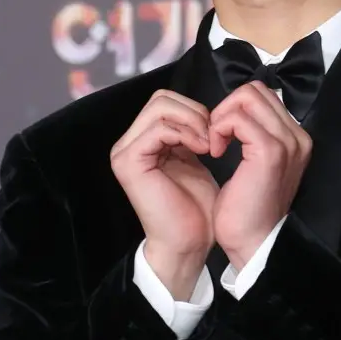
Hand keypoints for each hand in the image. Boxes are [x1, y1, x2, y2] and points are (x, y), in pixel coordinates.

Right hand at [110, 90, 218, 298]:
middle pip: (161, 98)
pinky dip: (185, 133)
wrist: (189, 241)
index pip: (166, 100)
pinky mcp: (128, 162)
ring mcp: (124, 152)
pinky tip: (201, 150)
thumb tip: (199, 109)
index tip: (215, 133)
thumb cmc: (195, 206)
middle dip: (194, 111)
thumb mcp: (194, 157)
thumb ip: (189, 132)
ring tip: (208, 144)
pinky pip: (158, 128)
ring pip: (160, 108)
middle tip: (213, 136)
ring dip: (192, 121)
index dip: (195, 109)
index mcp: (143, 140)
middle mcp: (129, 143)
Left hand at [208, 80, 312, 268]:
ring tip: (215, 144)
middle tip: (215, 137)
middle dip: (227, 108)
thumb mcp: (256, 165)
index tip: (223, 136)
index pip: (263, 96)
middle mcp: (297, 137)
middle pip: (255, 90)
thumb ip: (254, 136)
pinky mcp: (269, 151)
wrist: (254, 243)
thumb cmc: (249, 208)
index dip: (235, 109)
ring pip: (246, 97)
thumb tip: (235, 113)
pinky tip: (215, 151)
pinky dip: (219, 128)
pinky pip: (236, 118)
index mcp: (296, 139)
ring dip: (222, 116)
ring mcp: (287, 142)